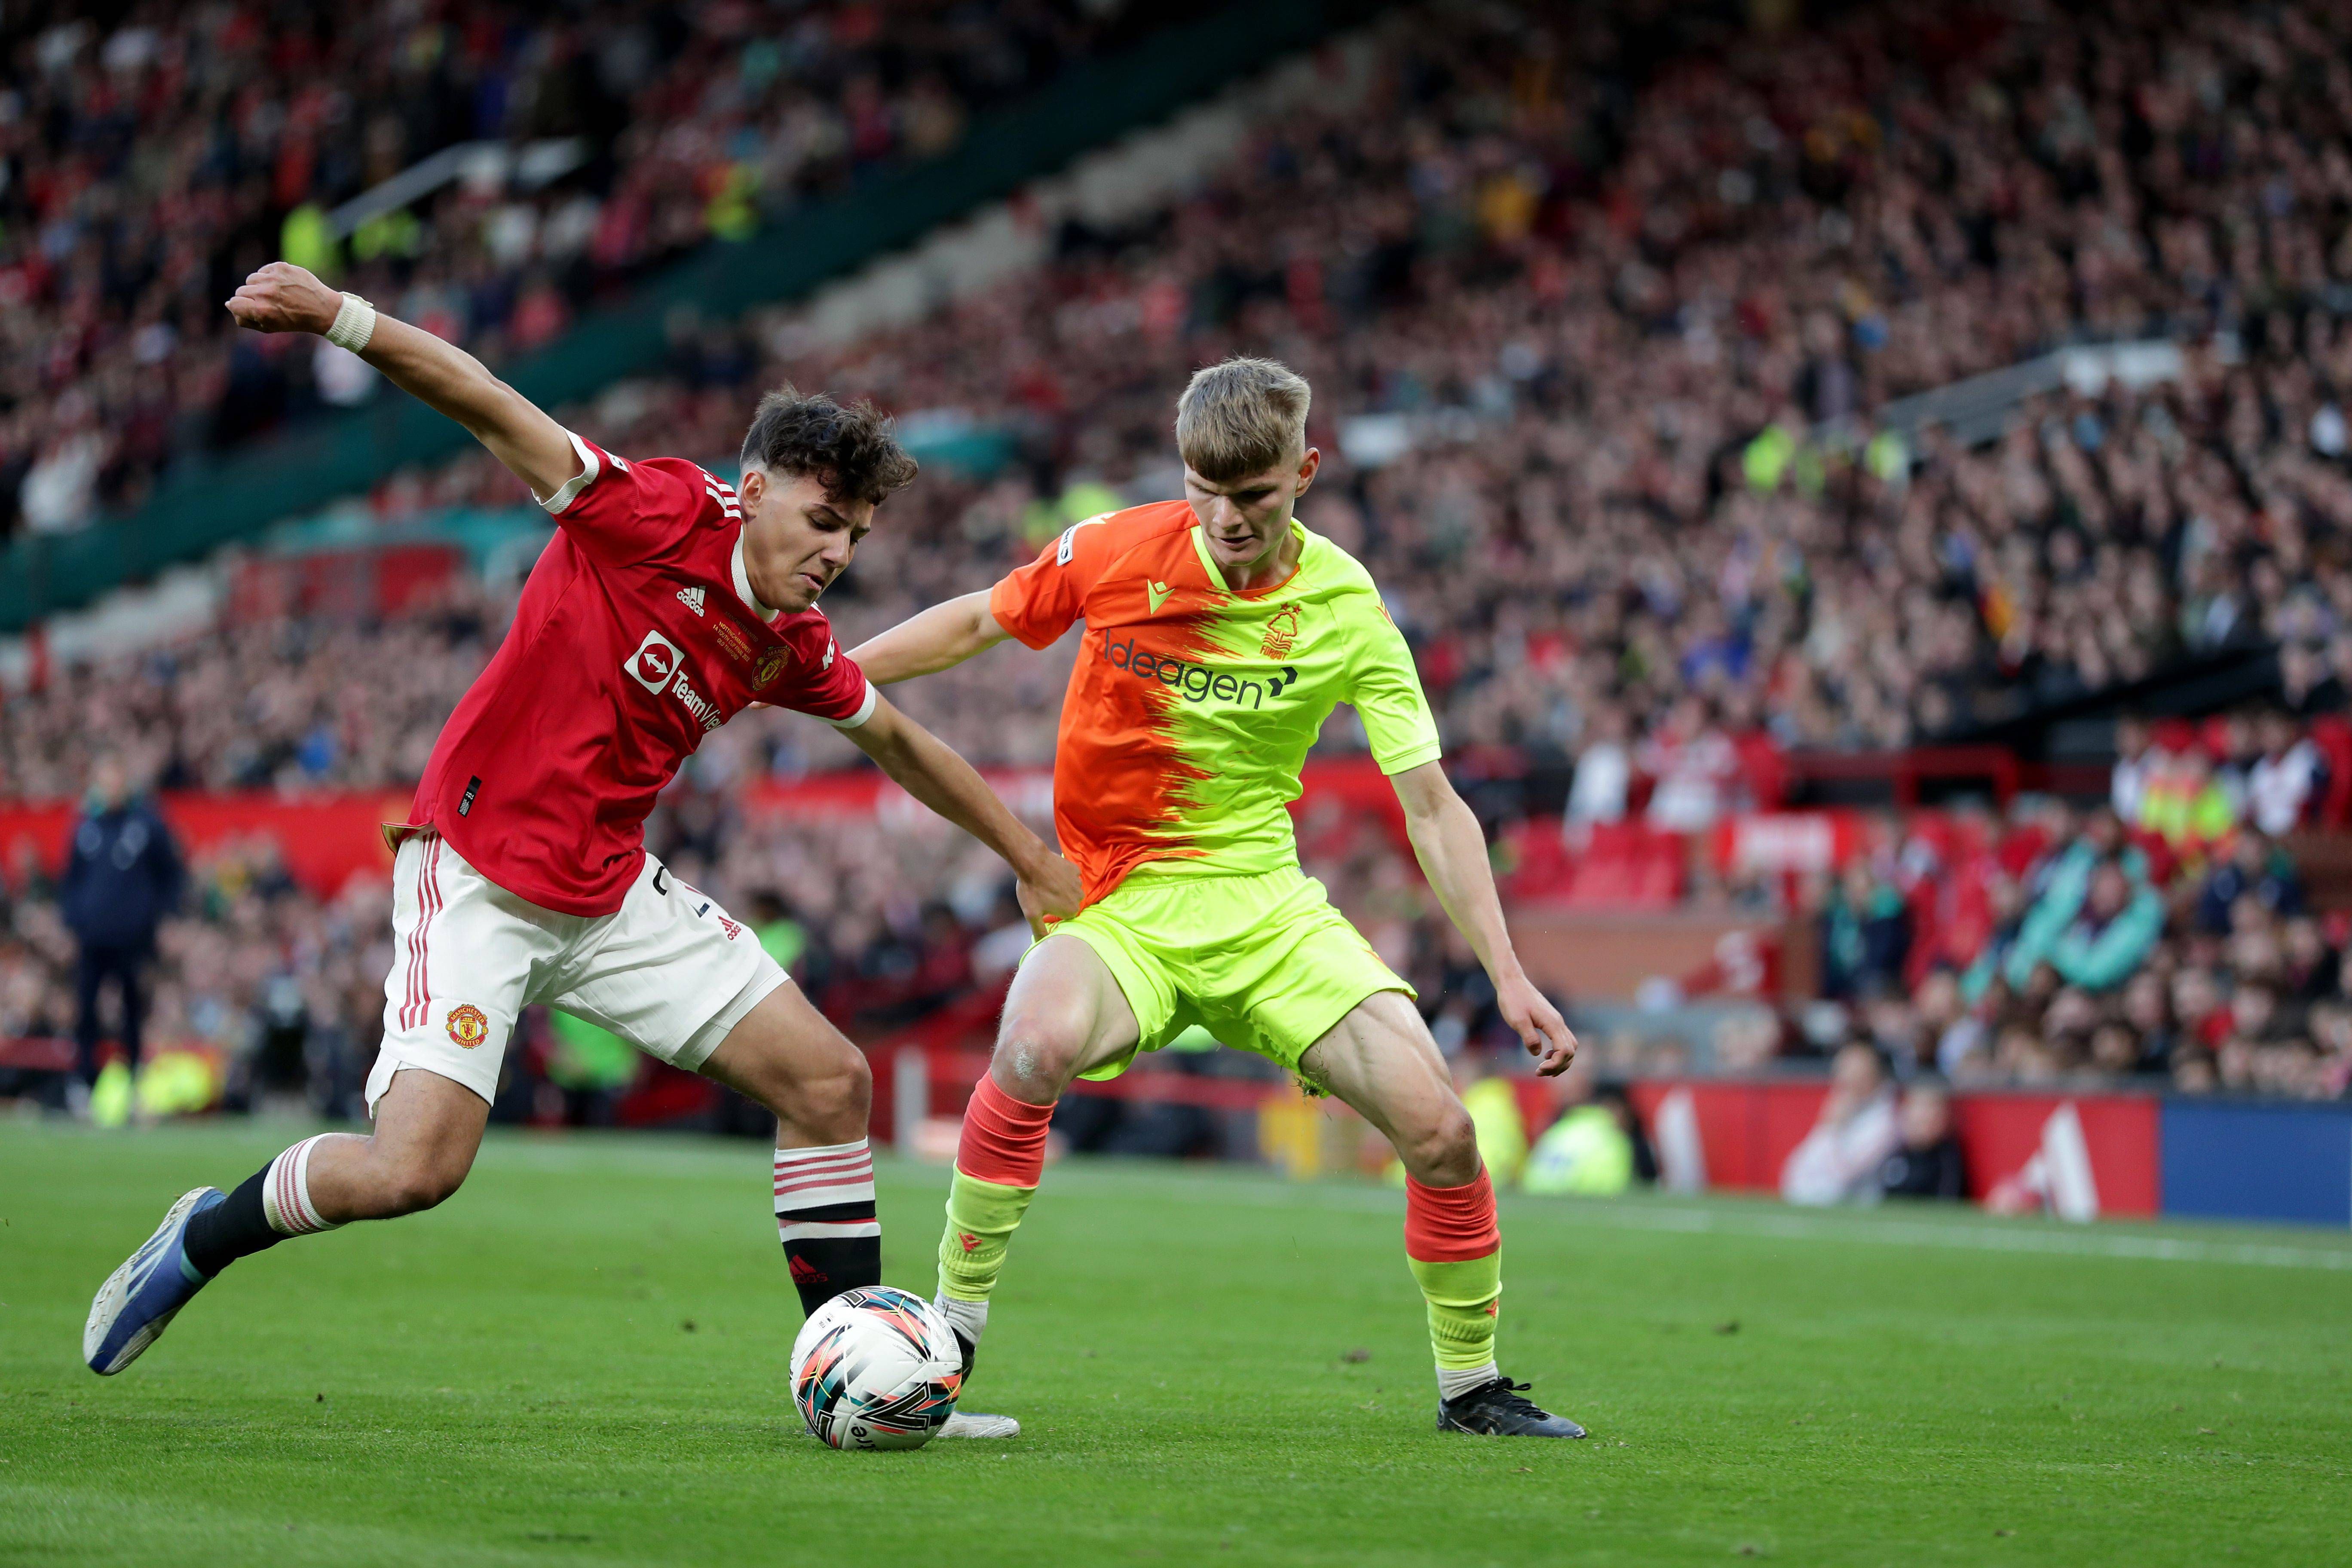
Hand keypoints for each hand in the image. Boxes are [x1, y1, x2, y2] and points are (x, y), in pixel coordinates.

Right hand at [226, 262, 343, 334]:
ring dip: (259, 286)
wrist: (323, 309)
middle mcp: (265, 293)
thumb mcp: (269, 327)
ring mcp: (273, 278)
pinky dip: (268, 277)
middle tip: (266, 303)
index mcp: (261, 310)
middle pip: (240, 291)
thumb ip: (245, 318)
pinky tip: (281, 285)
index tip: (250, 308)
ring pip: (251, 279)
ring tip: (275, 294)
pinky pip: (263, 271)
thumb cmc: (294, 321)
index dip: (240, 307)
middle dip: (249, 298)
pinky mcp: (281, 267)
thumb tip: (228, 304)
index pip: (234, 303)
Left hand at [1016, 852, 1082, 936]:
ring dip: (1062, 889)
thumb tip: (1041, 944)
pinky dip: (1064, 876)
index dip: (1054, 912)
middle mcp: (1079, 897)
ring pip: (1071, 890)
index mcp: (1071, 910)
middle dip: (1060, 901)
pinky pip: (1071, 876)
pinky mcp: (1075, 869)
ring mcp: (1078, 881)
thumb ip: (1039, 931)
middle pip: (1070, 903)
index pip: (1066, 916)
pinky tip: (1051, 875)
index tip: (1044, 906)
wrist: (1032, 861)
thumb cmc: (1031, 889)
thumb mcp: (1031, 915)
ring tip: (1047, 884)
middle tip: (1044, 895)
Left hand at [1498, 971, 1575, 1075]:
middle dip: (1558, 1066)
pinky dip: (1558, 1052)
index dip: (1555, 1065)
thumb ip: (1529, 1038)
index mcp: (1553, 1024)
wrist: (1512, 982)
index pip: (1564, 1051)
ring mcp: (1557, 1021)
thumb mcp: (1517, 1021)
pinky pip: (1563, 1040)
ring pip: (1570, 1046)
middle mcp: (1559, 1023)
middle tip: (1539, 1072)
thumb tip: (1537, 1053)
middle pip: (1570, 1051)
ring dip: (1560, 1060)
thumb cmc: (1513, 1000)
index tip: (1538, 1069)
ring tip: (1544, 1068)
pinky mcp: (1552, 1021)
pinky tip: (1545, 1055)